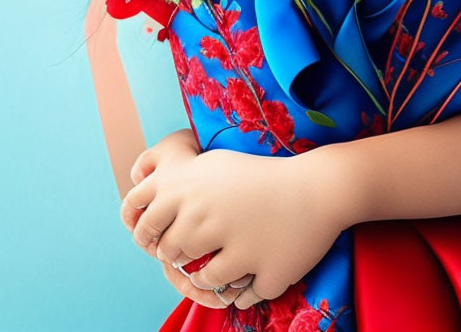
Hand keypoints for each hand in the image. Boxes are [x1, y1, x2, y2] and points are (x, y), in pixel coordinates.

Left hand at [120, 147, 352, 309]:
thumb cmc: (264, 176)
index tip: (163, 236)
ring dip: (207, 276)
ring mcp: (232, 244)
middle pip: (168, 252)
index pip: (142, 222)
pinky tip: (248, 275)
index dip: (148, 234)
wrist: (318, 187)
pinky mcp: (261, 270)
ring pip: (199, 278)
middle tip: (200, 249)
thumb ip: (176, 184)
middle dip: (178, 256)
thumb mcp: (214, 166)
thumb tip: (141, 197)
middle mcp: (204, 214)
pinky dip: (239, 290)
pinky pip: (234, 294)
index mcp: (189, 186)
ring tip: (226, 262)